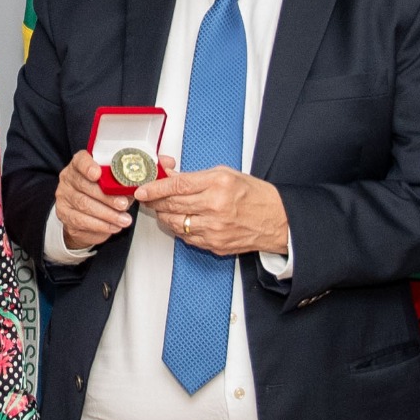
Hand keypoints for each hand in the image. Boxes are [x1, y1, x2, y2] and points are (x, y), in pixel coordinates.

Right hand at [54, 149, 133, 250]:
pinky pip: (83, 221)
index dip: (88, 166)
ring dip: (108, 214)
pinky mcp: (65, 216)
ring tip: (124, 219)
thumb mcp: (111, 185)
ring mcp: (64, 198)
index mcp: (79, 166)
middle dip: (107, 197)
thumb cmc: (101, 194)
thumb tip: (134, 188)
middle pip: (84, 186)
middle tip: (124, 204)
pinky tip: (114, 226)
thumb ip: (118, 184)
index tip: (98, 173)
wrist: (84, 216)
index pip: (81, 160)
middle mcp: (68, 179)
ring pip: (84, 205)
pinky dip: (102, 225)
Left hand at [135, 157, 289, 257]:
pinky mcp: (215, 245)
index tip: (142, 188)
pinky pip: (187, 237)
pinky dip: (180, 228)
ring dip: (164, 215)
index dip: (155, 187)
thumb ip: (195, 177)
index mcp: (219, 184)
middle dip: (155, 200)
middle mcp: (215, 207)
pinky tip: (181, 221)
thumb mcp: (226, 175)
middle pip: (172, 204)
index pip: (177, 185)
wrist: (278, 220)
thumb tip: (169, 177)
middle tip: (147, 196)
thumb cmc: (255, 195)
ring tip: (163, 208)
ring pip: (176, 223)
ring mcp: (214, 229)